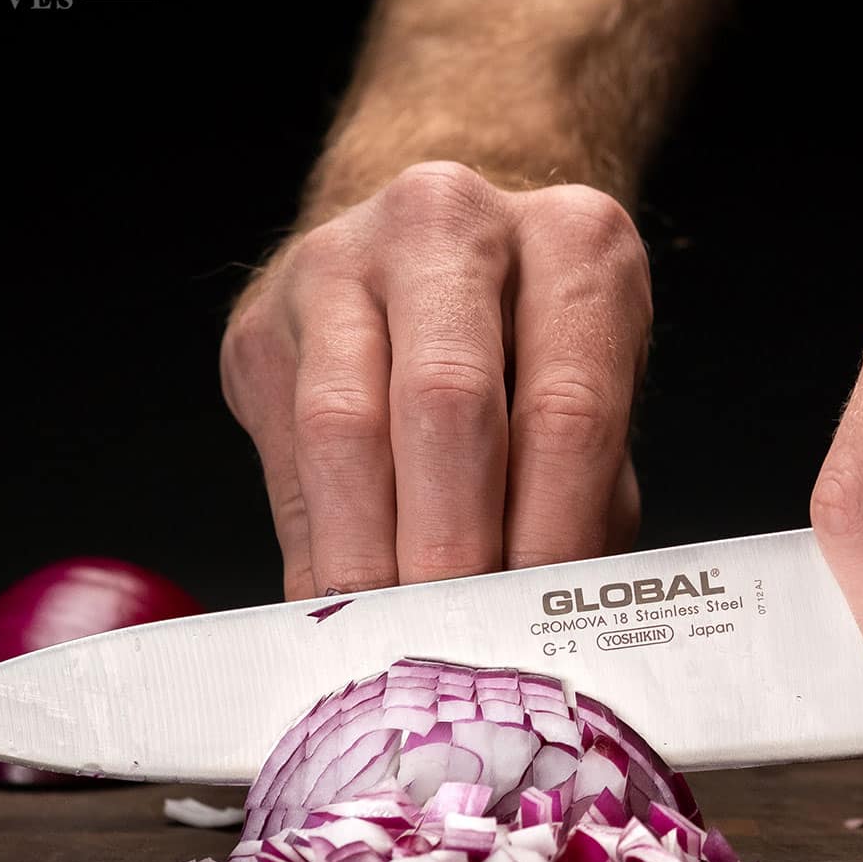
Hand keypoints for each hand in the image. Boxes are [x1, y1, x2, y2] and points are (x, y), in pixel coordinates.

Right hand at [222, 161, 650, 598]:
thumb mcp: (599, 403)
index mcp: (570, 241)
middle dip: (449, 545)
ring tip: (395, 637)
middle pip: (446, 400)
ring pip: (340, 425)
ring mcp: (339, 263)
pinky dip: (316, 548)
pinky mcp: (263, 325)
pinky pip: (284, 458)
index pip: (567, 404)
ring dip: (367, 554)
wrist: (438, 255)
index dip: (549, 529)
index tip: (535, 619)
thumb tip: (549, 621)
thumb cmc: (538, 349)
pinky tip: (344, 608)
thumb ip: (587, 500)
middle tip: (457, 639)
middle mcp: (450, 223)